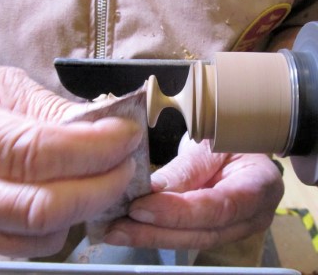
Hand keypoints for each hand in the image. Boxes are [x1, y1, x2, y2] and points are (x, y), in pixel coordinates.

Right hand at [0, 66, 141, 256]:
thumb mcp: (1, 87)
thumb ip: (50, 110)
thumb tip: (102, 126)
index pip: (40, 154)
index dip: (95, 148)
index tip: (127, 135)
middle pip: (46, 207)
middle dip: (104, 185)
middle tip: (128, 163)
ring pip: (43, 234)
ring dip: (89, 206)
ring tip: (105, 176)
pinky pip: (30, 246)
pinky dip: (65, 224)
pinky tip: (74, 194)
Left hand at [104, 136, 283, 249]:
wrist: (237, 146)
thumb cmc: (227, 138)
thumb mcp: (209, 145)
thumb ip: (185, 170)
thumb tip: (150, 191)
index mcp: (261, 186)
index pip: (220, 207)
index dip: (179, 211)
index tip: (140, 208)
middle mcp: (252, 215)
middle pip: (203, 232)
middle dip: (157, 232)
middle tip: (117, 228)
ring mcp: (234, 227)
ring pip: (191, 239)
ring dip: (150, 236)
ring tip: (116, 231)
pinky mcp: (214, 229)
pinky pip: (185, 234)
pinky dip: (156, 231)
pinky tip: (130, 228)